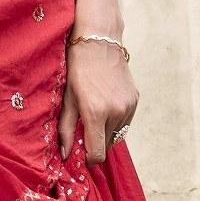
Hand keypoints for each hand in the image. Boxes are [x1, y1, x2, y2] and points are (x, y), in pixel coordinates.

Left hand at [57, 38, 139, 164]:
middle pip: (106, 146)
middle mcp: (115, 112)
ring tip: (95, 116)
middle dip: (95, 143)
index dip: (89, 159)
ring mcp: (128, 107)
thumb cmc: (78, 70)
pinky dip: (115, 122)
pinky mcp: (135, 101)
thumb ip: (66, 130)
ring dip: (105, 133)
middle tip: (84, 130)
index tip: (81, 155)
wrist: (99, 41)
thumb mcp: (68, 100)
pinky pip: (124, 123)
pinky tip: (105, 108)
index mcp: (96, 114)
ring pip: (116, 135)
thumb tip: (65, 155)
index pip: (98, 154)